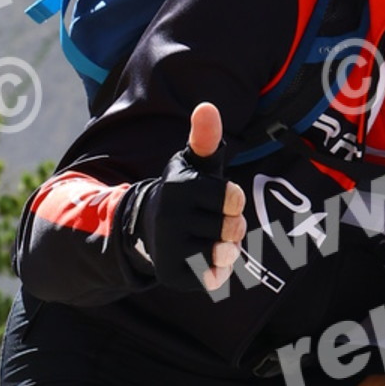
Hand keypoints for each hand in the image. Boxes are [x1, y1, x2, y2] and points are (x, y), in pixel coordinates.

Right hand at [124, 101, 246, 293]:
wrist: (150, 228)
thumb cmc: (185, 193)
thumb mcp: (194, 164)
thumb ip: (205, 138)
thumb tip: (207, 107)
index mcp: (179, 187)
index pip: (234, 199)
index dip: (233, 201)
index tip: (217, 198)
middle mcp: (171, 217)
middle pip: (233, 228)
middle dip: (232, 227)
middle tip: (212, 221)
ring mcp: (170, 248)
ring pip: (226, 254)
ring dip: (227, 250)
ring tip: (210, 240)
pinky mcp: (172, 275)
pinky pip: (215, 278)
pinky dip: (217, 271)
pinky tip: (203, 259)